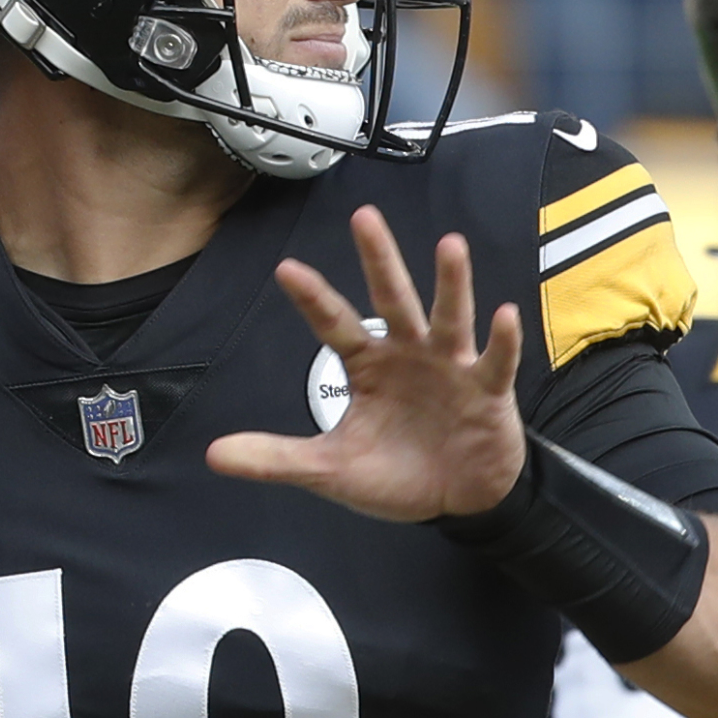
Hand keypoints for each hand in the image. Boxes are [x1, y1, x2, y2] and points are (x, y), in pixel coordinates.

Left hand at [208, 205, 525, 521]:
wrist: (458, 500)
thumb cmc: (398, 473)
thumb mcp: (332, 470)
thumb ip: (277, 459)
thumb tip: (215, 455)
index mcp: (368, 366)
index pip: (335, 325)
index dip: (314, 299)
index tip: (287, 269)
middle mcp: (408, 353)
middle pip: (391, 299)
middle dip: (379, 259)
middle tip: (363, 217)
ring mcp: (451, 367)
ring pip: (449, 317)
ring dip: (451, 283)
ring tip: (450, 245)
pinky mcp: (488, 390)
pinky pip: (495, 361)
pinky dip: (502, 341)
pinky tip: (503, 314)